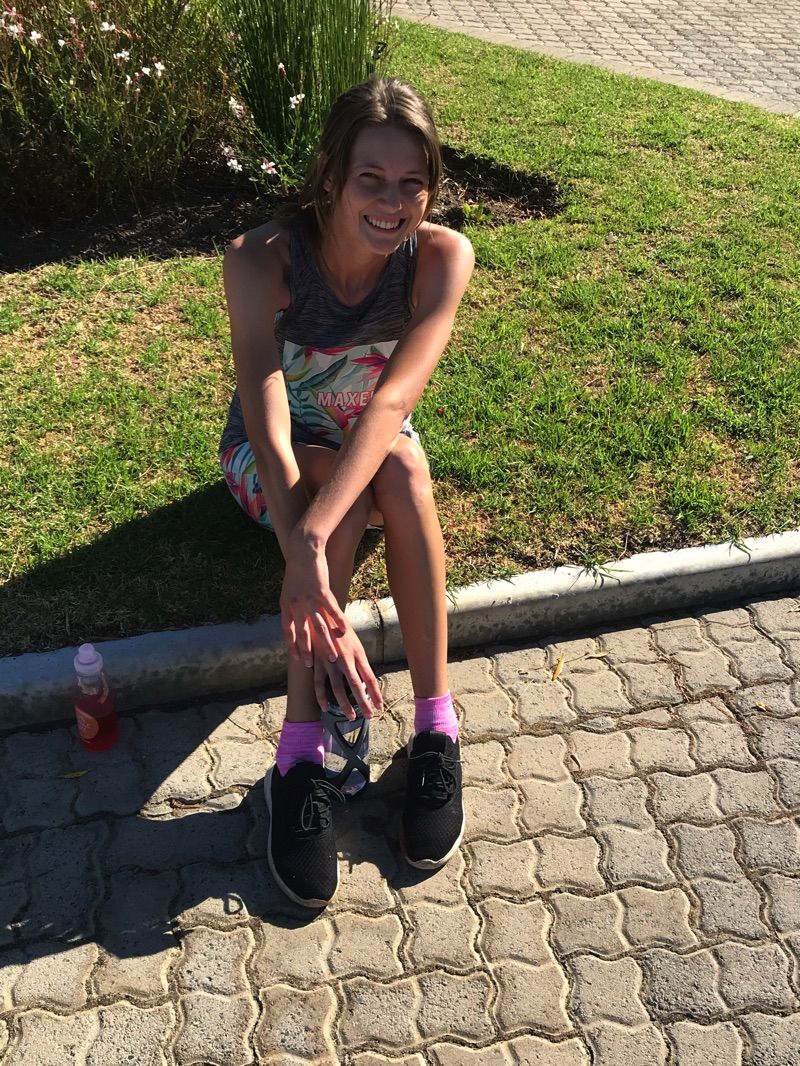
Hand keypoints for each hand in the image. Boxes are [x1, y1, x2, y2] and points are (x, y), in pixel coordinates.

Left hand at [280, 535, 346, 667]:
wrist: (303, 551)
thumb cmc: (298, 570)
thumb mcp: (289, 590)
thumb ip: (292, 606)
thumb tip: (296, 619)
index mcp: (286, 606)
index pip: (288, 632)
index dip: (293, 646)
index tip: (298, 659)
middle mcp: (296, 606)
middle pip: (302, 633)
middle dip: (307, 650)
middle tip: (311, 666)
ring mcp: (309, 600)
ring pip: (318, 627)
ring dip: (326, 644)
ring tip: (333, 657)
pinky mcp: (322, 593)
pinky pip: (332, 611)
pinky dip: (338, 622)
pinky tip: (345, 632)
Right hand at [312, 627, 382, 718]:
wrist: (323, 613)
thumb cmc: (341, 628)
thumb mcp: (354, 642)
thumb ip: (359, 660)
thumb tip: (365, 677)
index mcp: (358, 654)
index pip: (370, 678)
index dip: (375, 693)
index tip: (380, 706)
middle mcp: (346, 659)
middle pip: (356, 686)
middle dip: (364, 703)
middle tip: (369, 716)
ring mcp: (330, 662)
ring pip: (338, 688)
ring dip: (345, 704)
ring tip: (352, 716)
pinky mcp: (317, 662)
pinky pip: (318, 683)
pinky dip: (321, 697)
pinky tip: (325, 707)